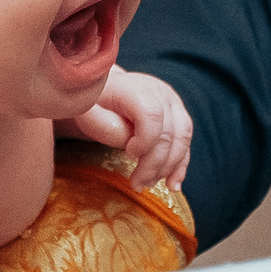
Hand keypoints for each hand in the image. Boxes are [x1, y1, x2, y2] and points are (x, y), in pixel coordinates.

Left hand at [55, 64, 191, 190]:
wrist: (103, 94)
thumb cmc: (92, 105)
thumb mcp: (85, 112)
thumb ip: (102, 125)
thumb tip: (127, 140)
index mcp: (134, 87)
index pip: (152, 114)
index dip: (145, 140)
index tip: (128, 154)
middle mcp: (159, 91)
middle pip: (169, 131)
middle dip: (154, 163)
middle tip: (137, 184)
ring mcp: (172, 102)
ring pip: (182, 137)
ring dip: (168, 167)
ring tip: (148, 183)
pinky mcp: (178, 115)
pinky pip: (185, 142)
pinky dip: (180, 165)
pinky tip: (172, 184)